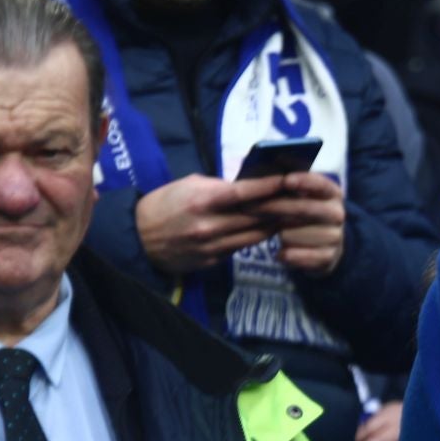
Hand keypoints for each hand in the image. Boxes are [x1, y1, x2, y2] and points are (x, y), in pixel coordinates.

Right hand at [134, 173, 282, 274]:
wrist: (139, 237)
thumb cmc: (165, 203)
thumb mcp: (189, 185)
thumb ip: (220, 187)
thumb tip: (250, 183)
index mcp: (202, 200)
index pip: (245, 193)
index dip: (270, 186)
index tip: (289, 179)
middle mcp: (209, 225)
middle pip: (256, 217)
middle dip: (280, 207)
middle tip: (301, 199)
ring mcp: (212, 246)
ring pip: (255, 236)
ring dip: (274, 226)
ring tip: (292, 215)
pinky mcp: (212, 262)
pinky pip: (240, 248)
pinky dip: (255, 238)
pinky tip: (268, 231)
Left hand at [256, 172, 346, 274]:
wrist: (326, 245)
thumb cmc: (304, 214)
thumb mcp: (301, 197)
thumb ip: (286, 188)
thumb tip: (258, 181)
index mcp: (332, 193)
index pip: (320, 184)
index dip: (304, 182)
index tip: (286, 181)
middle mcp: (337, 214)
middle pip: (303, 209)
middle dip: (274, 207)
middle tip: (248, 207)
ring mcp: (335, 237)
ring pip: (293, 234)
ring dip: (279, 234)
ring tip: (277, 234)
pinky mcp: (328, 257)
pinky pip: (296, 255)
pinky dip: (284, 254)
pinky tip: (281, 253)